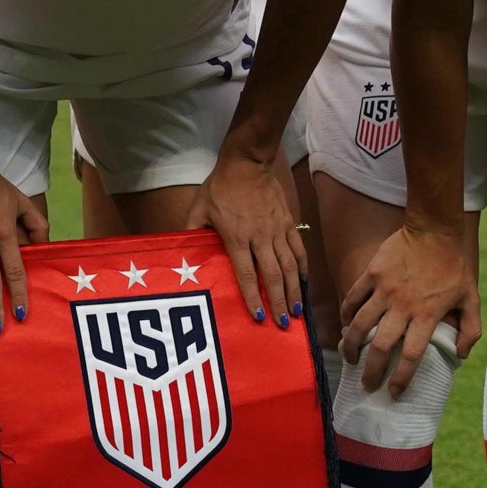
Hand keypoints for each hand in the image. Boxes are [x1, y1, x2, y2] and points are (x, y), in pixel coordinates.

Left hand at [183, 146, 301, 326]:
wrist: (247, 163)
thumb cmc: (219, 187)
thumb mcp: (198, 209)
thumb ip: (191, 232)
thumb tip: (181, 253)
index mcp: (236, 237)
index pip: (247, 274)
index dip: (254, 298)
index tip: (259, 317)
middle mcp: (260, 237)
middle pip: (273, 276)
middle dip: (279, 302)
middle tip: (283, 324)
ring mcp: (277, 230)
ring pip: (290, 266)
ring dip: (295, 290)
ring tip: (297, 311)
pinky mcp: (288, 222)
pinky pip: (299, 249)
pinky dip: (303, 268)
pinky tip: (305, 283)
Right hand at [340, 217, 477, 394]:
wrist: (433, 228)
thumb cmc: (453, 265)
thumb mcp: (470, 297)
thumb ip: (470, 328)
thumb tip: (460, 354)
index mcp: (427, 314)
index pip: (412, 354)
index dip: (402, 377)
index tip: (394, 391)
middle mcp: (403, 305)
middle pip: (381, 346)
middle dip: (372, 370)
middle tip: (367, 384)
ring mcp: (384, 289)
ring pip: (360, 324)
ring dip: (351, 346)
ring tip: (349, 359)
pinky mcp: (372, 274)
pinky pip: (352, 298)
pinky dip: (345, 315)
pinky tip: (344, 326)